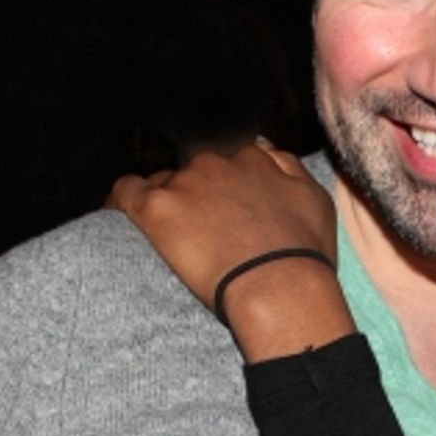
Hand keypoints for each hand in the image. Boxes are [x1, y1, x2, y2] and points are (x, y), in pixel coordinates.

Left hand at [109, 143, 335, 312]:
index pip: (228, 161)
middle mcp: (216, 163)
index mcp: (252, 159)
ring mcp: (184, 183)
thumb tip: (264, 149)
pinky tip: (119, 214)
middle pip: (193, 170)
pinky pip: (125, 192)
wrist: (279, 286)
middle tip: (203, 229)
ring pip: (162, 182)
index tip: (226, 209)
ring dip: (168, 202)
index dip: (226, 185)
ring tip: (171, 234)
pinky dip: (121, 201)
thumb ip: (288, 168)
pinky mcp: (157, 208)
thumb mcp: (315, 200)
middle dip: (196, 192)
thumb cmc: (304, 253)